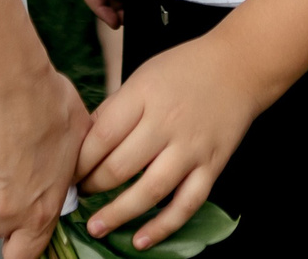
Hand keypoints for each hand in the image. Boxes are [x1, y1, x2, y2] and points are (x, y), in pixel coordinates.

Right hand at [0, 64, 88, 258]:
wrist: (6, 80)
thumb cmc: (44, 104)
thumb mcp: (78, 144)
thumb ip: (70, 174)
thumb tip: (68, 178)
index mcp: (39, 210)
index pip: (23, 256)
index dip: (22, 249)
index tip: (23, 241)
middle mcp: (4, 208)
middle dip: (7, 207)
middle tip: (16, 173)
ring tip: (3, 146)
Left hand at [77, 32, 264, 249]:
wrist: (239, 67)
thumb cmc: (185, 69)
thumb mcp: (143, 76)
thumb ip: (115, 109)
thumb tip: (83, 144)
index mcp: (144, 96)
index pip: (102, 136)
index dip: (79, 161)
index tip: (68, 173)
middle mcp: (167, 123)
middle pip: (121, 166)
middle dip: (93, 186)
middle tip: (80, 195)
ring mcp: (191, 148)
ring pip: (150, 190)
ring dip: (119, 213)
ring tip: (97, 227)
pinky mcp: (212, 167)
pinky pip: (186, 204)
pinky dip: (163, 226)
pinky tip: (140, 240)